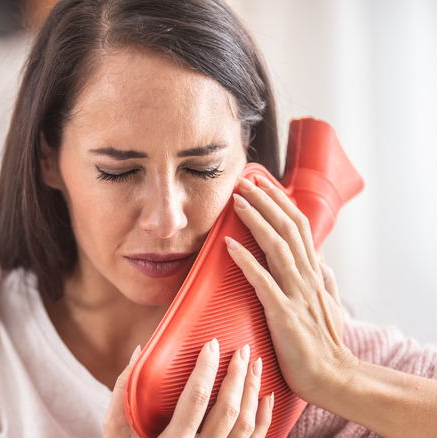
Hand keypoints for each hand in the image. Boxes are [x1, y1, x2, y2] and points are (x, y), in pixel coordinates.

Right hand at [104, 340, 272, 436]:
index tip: (211, 344)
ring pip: (245, 425)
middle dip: (237, 376)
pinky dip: (264, 418)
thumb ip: (124, 391)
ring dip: (253, 391)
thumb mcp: (117, 430)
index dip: (206, 369)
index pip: (195, 399)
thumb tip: (139, 350)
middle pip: (227, 410)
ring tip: (255, 364)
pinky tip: (266, 396)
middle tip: (241, 349)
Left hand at [225, 176, 358, 400]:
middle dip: (266, 201)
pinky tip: (228, 246)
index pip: (299, 226)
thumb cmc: (323, 343)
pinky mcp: (284, 312)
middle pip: (288, 227)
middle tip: (243, 181)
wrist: (332, 377)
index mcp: (314, 273)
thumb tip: (323, 260)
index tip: (262, 184)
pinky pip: (263, 281)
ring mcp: (297, 293)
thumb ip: (324, 281)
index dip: (280, 202)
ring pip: (277, 246)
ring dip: (256, 221)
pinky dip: (246, 261)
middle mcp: (308, 277)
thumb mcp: (327, 306)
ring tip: (237, 202)